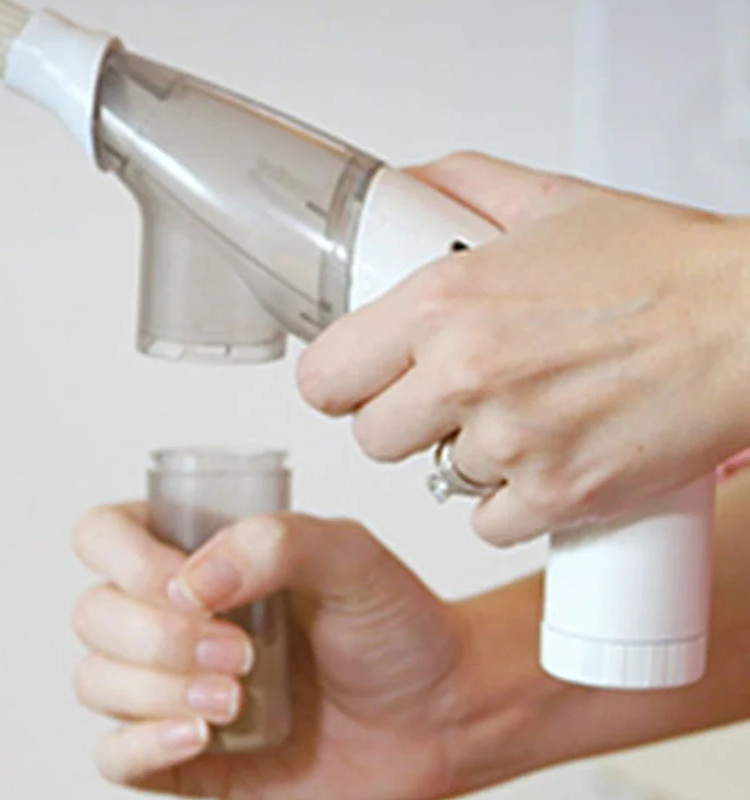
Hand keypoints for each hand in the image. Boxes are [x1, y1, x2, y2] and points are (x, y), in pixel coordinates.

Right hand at [71, 505, 562, 798]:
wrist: (433, 713)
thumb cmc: (391, 625)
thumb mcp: (350, 555)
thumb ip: (276, 542)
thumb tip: (191, 582)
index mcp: (202, 553)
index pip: (107, 535)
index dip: (127, 558)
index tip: (186, 584)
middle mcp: (177, 615)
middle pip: (94, 613)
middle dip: (156, 635)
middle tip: (238, 651)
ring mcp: (171, 685)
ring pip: (96, 680)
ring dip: (156, 689)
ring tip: (235, 697)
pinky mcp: (180, 755)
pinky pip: (113, 755)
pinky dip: (142, 745)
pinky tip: (199, 734)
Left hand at [298, 152, 749, 544]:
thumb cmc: (662, 267)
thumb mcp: (552, 201)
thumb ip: (466, 185)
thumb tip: (412, 184)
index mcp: (445, 303)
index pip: (326, 376)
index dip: (336, 384)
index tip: (354, 383)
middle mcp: (468, 375)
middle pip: (370, 438)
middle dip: (398, 422)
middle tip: (439, 400)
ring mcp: (512, 442)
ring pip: (435, 480)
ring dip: (464, 457)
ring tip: (515, 418)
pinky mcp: (559, 495)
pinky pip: (491, 522)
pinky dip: (510, 502)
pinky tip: (542, 462)